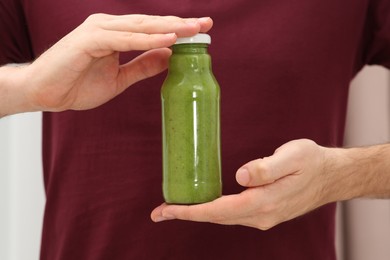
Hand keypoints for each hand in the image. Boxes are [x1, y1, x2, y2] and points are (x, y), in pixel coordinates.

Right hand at [2, 14, 211, 114]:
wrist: (45, 93)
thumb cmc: (77, 84)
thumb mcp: (120, 78)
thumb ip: (143, 65)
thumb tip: (169, 56)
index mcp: (116, 33)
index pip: (152, 29)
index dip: (177, 29)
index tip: (202, 31)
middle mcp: (109, 26)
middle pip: (151, 22)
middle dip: (180, 23)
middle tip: (206, 23)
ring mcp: (98, 30)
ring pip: (141, 27)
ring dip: (168, 27)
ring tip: (194, 29)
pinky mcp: (89, 40)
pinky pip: (124, 39)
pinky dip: (146, 39)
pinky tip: (167, 38)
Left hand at [151, 139, 332, 229]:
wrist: (331, 176)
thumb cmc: (312, 162)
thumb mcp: (293, 157)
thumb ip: (267, 167)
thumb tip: (241, 176)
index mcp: (264, 203)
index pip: (218, 211)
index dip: (190, 211)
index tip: (167, 210)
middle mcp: (261, 215)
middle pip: (216, 218)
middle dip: (187, 214)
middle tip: (160, 210)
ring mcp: (263, 216)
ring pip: (223, 218)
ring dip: (198, 214)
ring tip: (175, 208)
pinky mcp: (264, 211)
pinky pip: (232, 214)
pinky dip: (213, 211)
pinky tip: (204, 204)